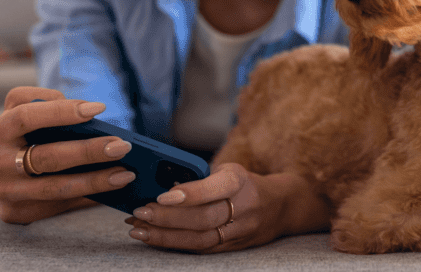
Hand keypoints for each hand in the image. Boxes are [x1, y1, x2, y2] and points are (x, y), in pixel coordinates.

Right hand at [0, 86, 136, 223]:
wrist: (4, 175)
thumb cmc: (29, 138)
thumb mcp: (33, 118)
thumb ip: (54, 112)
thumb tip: (98, 120)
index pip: (26, 115)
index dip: (62, 111)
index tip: (98, 109)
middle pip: (46, 156)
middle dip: (88, 151)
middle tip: (121, 146)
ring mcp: (2, 189)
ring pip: (55, 186)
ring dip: (95, 180)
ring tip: (125, 173)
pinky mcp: (13, 211)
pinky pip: (58, 204)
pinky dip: (88, 196)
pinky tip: (111, 190)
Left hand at [124, 163, 331, 252]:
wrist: (281, 206)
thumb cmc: (245, 183)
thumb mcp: (228, 170)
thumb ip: (200, 178)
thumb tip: (159, 185)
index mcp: (240, 182)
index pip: (214, 189)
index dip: (189, 194)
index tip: (161, 196)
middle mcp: (243, 208)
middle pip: (203, 218)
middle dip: (167, 218)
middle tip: (139, 213)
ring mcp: (240, 231)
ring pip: (200, 239)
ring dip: (166, 236)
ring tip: (139, 230)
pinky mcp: (234, 247)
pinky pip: (202, 249)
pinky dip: (175, 244)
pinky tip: (154, 239)